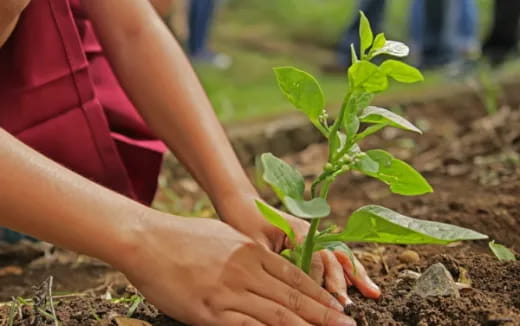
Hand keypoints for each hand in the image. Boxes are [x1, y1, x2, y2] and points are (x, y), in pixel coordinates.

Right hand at [117, 213, 356, 325]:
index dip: (320, 295)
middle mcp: (247, 271)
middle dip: (324, 315)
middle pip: (293, 297)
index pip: (296, 277)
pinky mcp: (209, 312)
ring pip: (277, 314)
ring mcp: (229, 292)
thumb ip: (249, 254)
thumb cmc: (184, 237)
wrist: (148, 240)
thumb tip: (267, 266)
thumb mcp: (225, 237)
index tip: (339, 307)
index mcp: (252, 252)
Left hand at [216, 195, 380, 306]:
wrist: (241, 203)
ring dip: (355, 275)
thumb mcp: (255, 245)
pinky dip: (347, 269)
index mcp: (297, 230)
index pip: (316, 259)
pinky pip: (333, 256)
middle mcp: (310, 232)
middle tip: (347, 306)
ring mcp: (313, 236)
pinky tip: (358, 283)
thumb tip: (288, 288)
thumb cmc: (243, 222)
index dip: (320, 281)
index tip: (325, 301)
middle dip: (342, 282)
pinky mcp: (310, 242)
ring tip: (373, 293)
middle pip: (332, 258)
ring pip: (339, 256)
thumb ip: (274, 264)